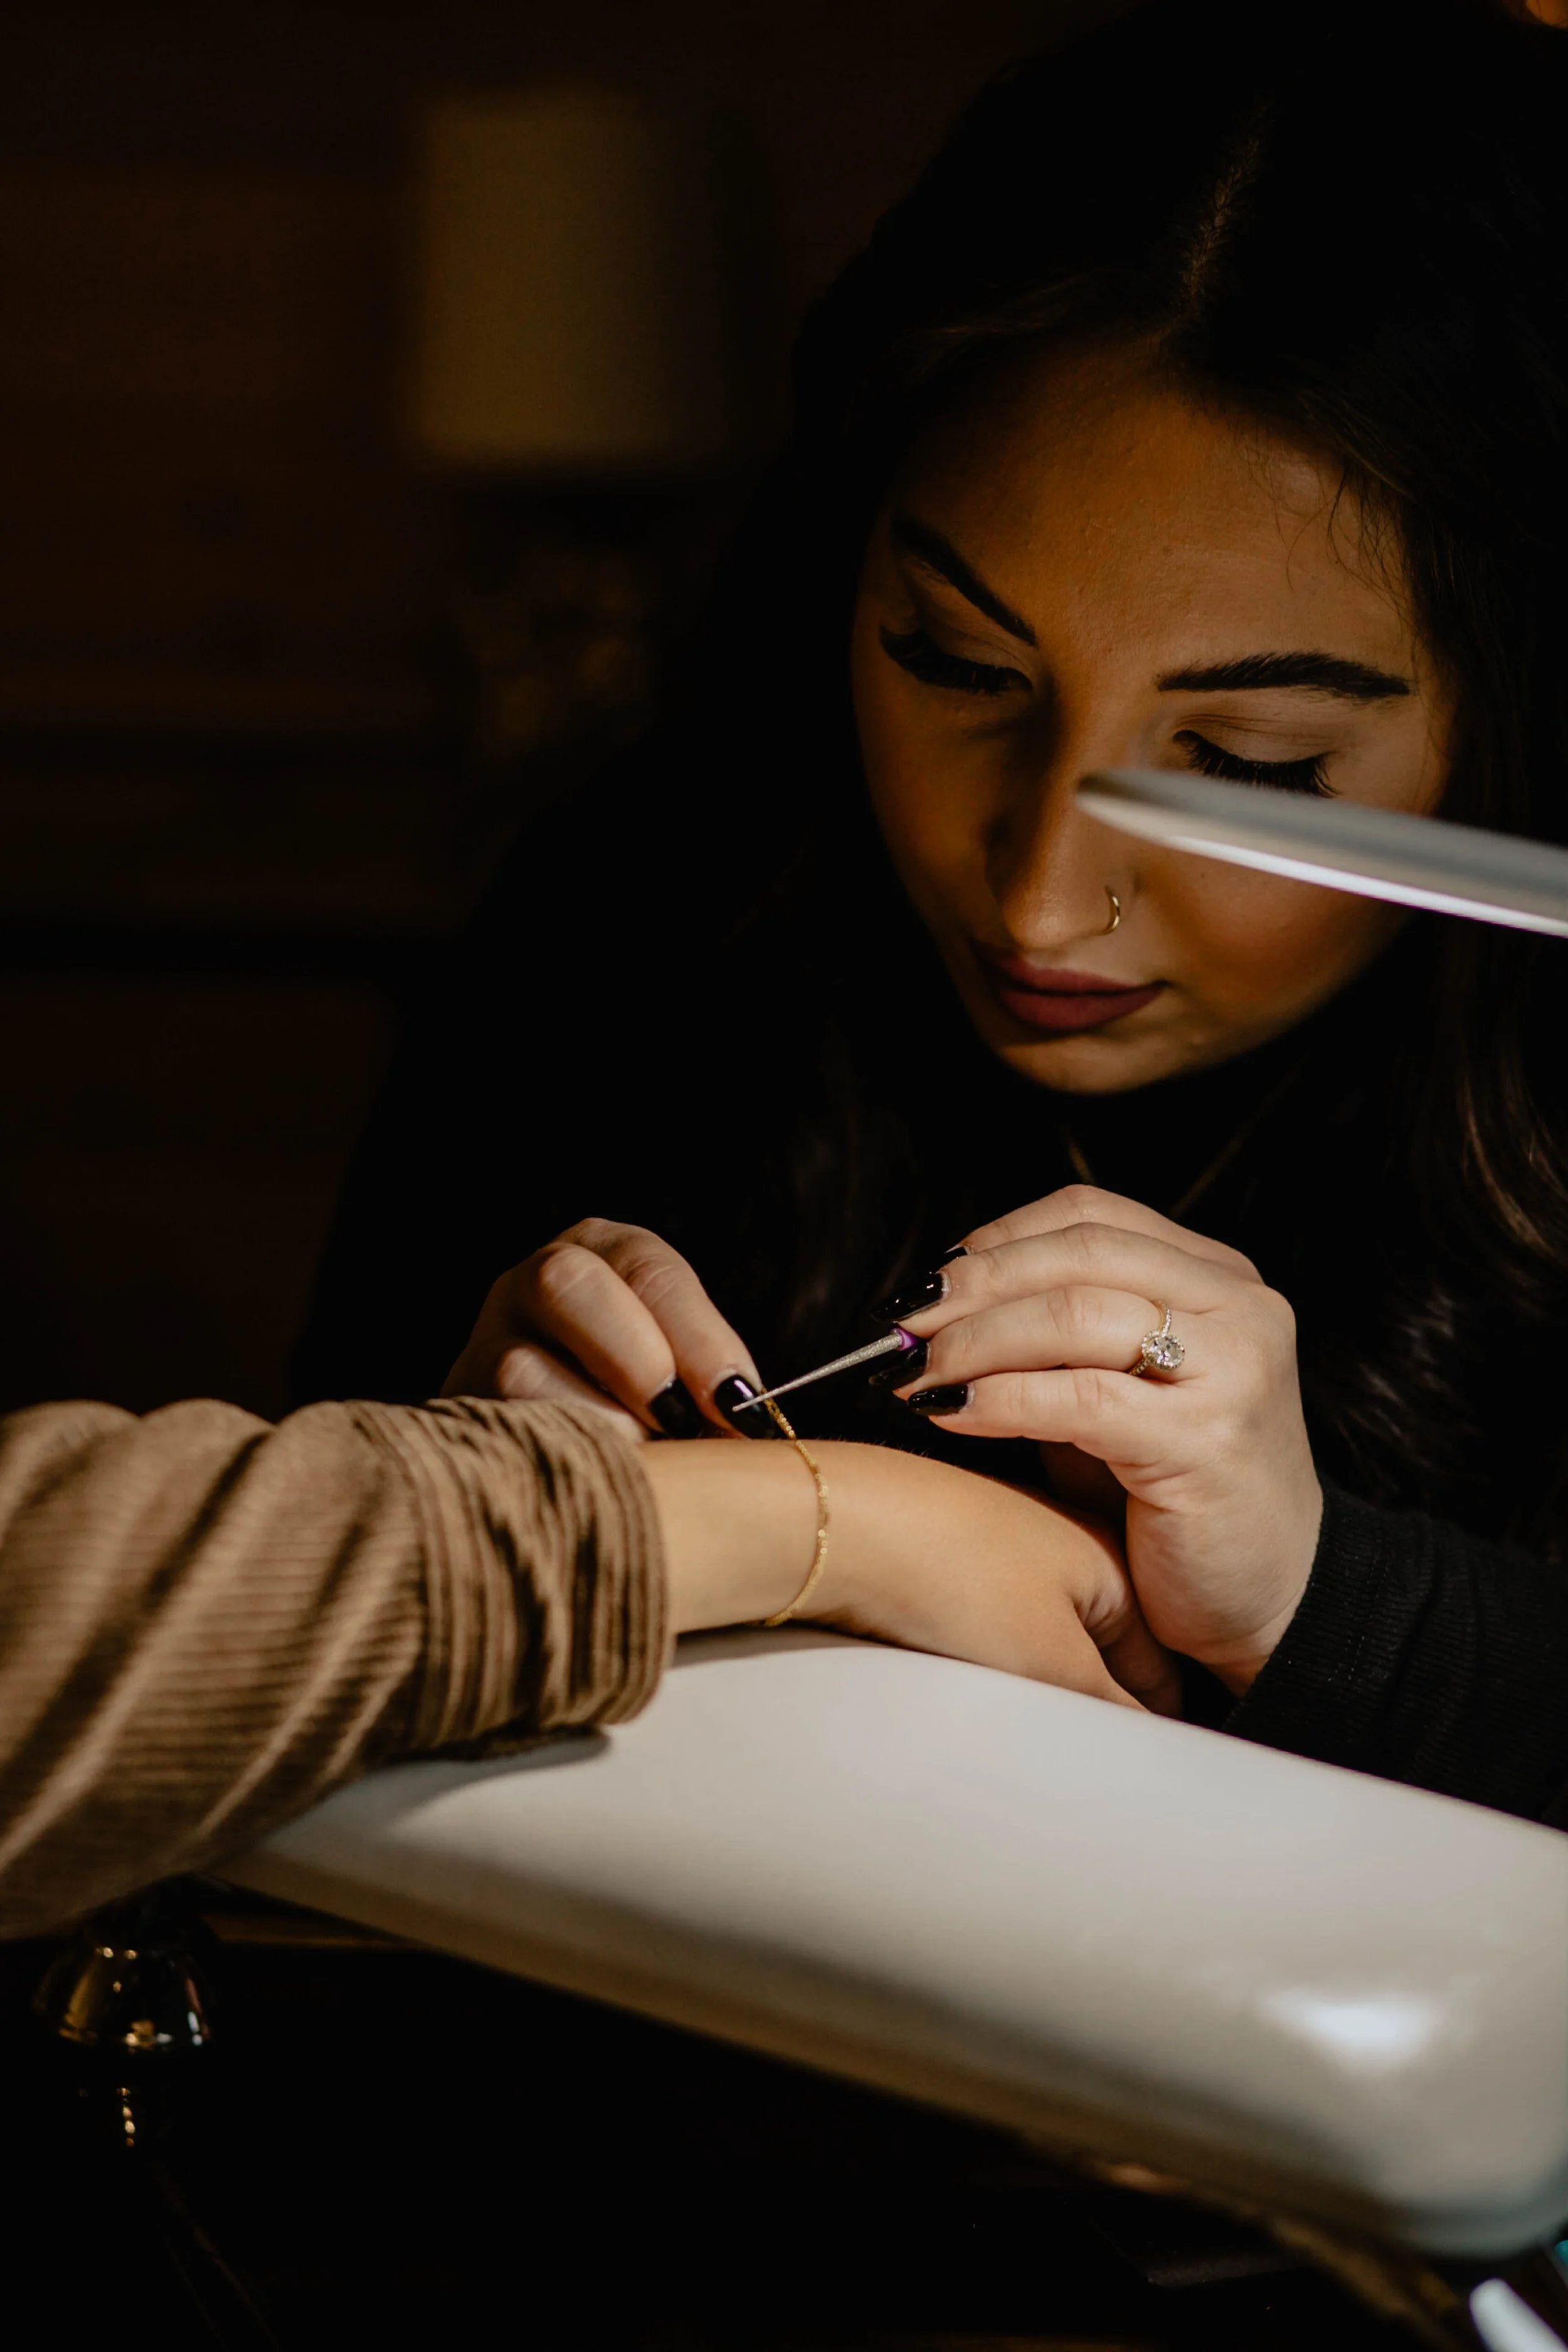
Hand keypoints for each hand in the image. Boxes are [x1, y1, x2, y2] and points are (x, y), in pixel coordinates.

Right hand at [444, 1219, 761, 1439]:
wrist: (566, 1454)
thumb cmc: (651, 1410)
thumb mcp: (685, 1369)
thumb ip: (712, 1380)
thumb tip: (751, 1424)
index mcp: (601, 1255)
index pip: (648, 1270)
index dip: (697, 1336)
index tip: (737, 1401)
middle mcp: (528, 1286)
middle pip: (563, 1283)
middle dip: (634, 1360)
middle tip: (678, 1423)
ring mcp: (481, 1347)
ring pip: (520, 1370)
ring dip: (595, 1427)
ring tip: (639, 1468)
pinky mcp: (456, 1416)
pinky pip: (494, 1436)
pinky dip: (554, 1465)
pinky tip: (595, 1492)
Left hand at [642, 1437, 1179, 1714]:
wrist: (833, 1521)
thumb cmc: (948, 1573)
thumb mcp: (1049, 1660)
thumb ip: (1110, 1709)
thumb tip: (1149, 1745)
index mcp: (1106, 1552)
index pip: (1154, 1661)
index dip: (1146, 1722)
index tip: (1133, 1771)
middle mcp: (1057, 1530)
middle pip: (1093, 1645)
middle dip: (1080, 1700)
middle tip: (1059, 1752)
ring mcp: (995, 1531)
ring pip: (1032, 1630)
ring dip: (1023, 1675)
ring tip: (997, 1709)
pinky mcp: (937, 1540)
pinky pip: (977, 1613)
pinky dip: (974, 1646)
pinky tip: (950, 1666)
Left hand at [883, 1186, 1321, 1691]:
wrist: (1275, 1602)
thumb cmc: (1176, 1500)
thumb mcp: (1120, 1395)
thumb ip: (1056, 1340)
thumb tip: (933, 1310)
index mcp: (1220, 1279)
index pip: (1090, 1216)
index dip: (997, 1240)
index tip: (928, 1281)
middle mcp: (1239, 1308)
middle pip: (1078, 1253)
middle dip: (972, 1286)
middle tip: (899, 1326)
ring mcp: (1234, 1369)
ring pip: (1074, 1315)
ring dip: (974, 1340)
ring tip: (913, 1375)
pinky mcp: (1210, 1442)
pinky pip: (1079, 1400)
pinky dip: (999, 1399)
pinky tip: (950, 1414)